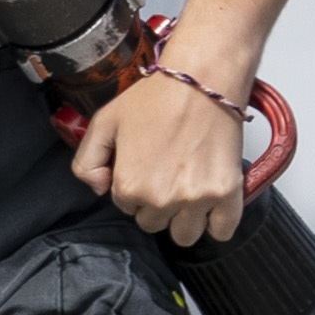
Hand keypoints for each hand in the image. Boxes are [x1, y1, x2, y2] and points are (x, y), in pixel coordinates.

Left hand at [75, 67, 249, 249]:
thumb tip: (99, 188)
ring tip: (189, 190)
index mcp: (130, 186)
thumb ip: (87, 161)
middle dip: (158, 205)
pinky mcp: (227, 194)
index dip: (136, 187)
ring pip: (185, 235)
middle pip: (154, 224)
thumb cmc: (156, 97)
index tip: (148, 166)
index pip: (127, 207)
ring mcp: (196, 200)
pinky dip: (218, 222)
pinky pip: (222, 231)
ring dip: (185, 219)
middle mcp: (162, 199)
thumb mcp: (105, 121)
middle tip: (168, 173)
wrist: (202, 80)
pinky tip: (212, 204)